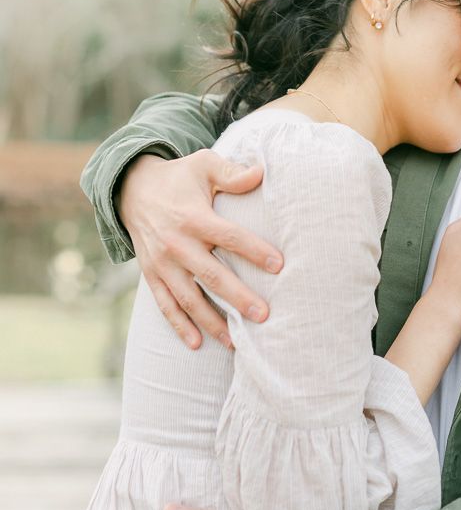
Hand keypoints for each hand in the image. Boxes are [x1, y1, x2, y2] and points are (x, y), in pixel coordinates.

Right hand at [119, 151, 283, 348]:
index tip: (279, 265)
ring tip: (237, 342)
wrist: (132, 189)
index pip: (229, 236)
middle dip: (238, 297)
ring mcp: (162, 263)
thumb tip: (261, 173)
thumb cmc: (180, 178)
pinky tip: (197, 344)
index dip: (254, 250)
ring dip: (212, 321)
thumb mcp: (203, 165)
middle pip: (211, 275)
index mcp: (193, 217)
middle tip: (264, 315)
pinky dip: (179, 325)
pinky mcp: (152, 275)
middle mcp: (176, 243)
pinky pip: (165, 305)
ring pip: (189, 298)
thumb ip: (232, 173)